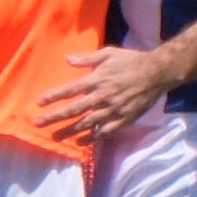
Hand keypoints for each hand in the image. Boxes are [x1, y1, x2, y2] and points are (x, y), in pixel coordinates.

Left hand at [33, 46, 176, 142]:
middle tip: (38, 123)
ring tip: (55, 137)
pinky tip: (80, 142)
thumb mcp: (109, 53)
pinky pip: (104, 132)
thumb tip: (66, 59)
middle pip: (74, 110)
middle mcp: (102, 97)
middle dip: (55, 117)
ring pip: (87, 124)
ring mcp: (113, 110)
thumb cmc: (132, 60)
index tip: (39, 103)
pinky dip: (91, 138)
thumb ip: (87, 58)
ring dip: (69, 131)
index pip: (70, 90)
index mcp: (97, 79)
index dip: (53, 96)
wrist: (158, 73)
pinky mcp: (123, 119)